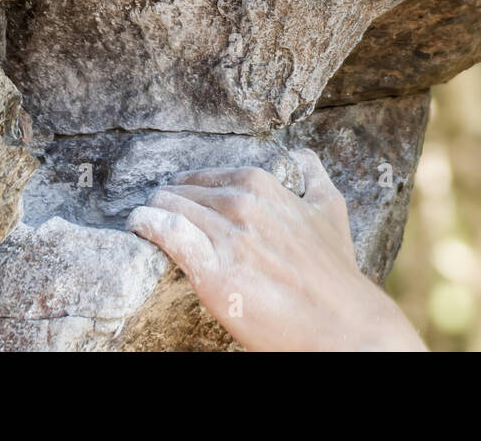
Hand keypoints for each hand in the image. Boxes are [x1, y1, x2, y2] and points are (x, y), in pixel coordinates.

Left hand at [127, 149, 425, 351]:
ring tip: (142, 218)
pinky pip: (168, 235)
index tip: (179, 195)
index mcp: (265, 185)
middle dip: (168, 199)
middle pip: (184, 192)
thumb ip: (314, 177)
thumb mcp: (331, 211)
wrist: (342, 324)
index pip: (209, 176)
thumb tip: (303, 156)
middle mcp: (244, 204)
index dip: (191, 186)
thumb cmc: (336, 272)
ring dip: (152, 211)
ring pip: (171, 208)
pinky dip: (147, 225)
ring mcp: (228, 236)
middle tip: (155, 209)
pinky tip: (139, 225)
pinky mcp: (213, 272)